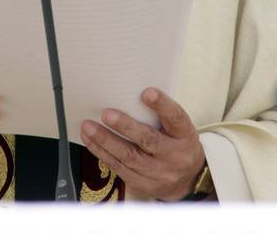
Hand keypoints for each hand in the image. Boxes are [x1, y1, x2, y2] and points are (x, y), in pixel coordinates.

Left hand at [80, 88, 204, 200]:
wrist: (187, 180)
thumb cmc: (177, 143)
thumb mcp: (178, 127)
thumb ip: (160, 112)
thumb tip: (129, 92)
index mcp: (184, 136)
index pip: (176, 118)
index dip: (162, 105)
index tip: (147, 92)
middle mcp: (174, 156)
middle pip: (149, 140)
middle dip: (126, 127)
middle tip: (106, 114)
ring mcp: (158, 173)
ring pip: (129, 157)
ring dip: (105, 140)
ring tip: (88, 127)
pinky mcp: (143, 184)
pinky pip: (119, 168)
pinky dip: (102, 153)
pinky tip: (90, 141)